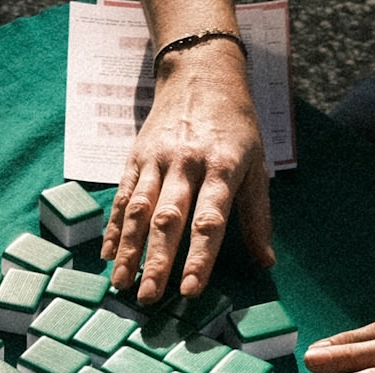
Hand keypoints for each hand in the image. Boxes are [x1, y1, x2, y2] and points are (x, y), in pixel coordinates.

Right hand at [106, 41, 272, 303]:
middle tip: (148, 298)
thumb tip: (266, 262)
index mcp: (222, 166)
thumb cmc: (235, 125)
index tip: (190, 291)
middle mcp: (186, 163)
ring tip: (121, 284)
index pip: (210, 220)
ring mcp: (157, 159)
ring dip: (129, 250)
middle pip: (168, 218)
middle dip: (156, 261)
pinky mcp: (136, 156)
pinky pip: (123, 196)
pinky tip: (108, 255)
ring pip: (139, 210)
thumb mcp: (257, 162)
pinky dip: (115, 227)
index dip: (200, 257)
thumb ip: (257, 215)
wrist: (201, 72)